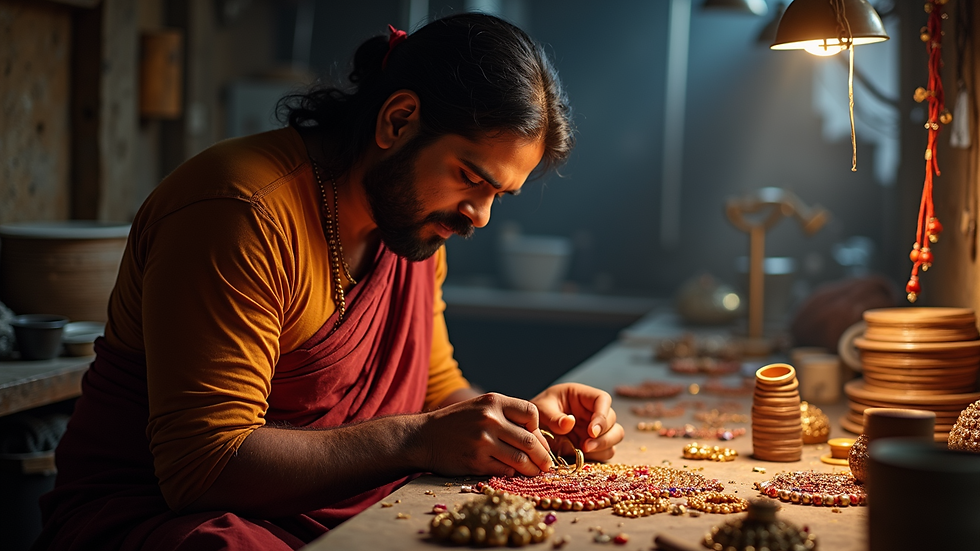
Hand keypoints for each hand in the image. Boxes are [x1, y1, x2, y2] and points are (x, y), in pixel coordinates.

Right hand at [419, 393, 553, 476]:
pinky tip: (513, 473)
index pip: (531, 413)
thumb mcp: (480, 407)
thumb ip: (506, 416)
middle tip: (547, 464)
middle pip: (530, 440)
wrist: (422, 437)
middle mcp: (490, 419)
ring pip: (521, 459)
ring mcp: (483, 441)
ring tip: (536, 472)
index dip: (538, 428)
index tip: (536, 438)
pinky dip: (512, 474)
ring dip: (532, 469)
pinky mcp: (476, 461)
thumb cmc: (455, 422)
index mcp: (493, 402)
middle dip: (543, 455)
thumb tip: (537, 438)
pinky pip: (505, 470)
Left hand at [530, 383, 623, 460]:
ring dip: (603, 446)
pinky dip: (599, 455)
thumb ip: (553, 417)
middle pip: (612, 420)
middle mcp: (592, 412)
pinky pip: (606, 451)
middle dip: (603, 435)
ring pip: (615, 436)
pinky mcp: (593, 444)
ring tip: (583, 451)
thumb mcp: (540, 409)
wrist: (529, 429)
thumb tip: (570, 422)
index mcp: (581, 396)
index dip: (602, 415)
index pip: (602, 399)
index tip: (591, 431)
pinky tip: (583, 457)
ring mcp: (594, 429)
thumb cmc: (536, 412)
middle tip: (586, 446)